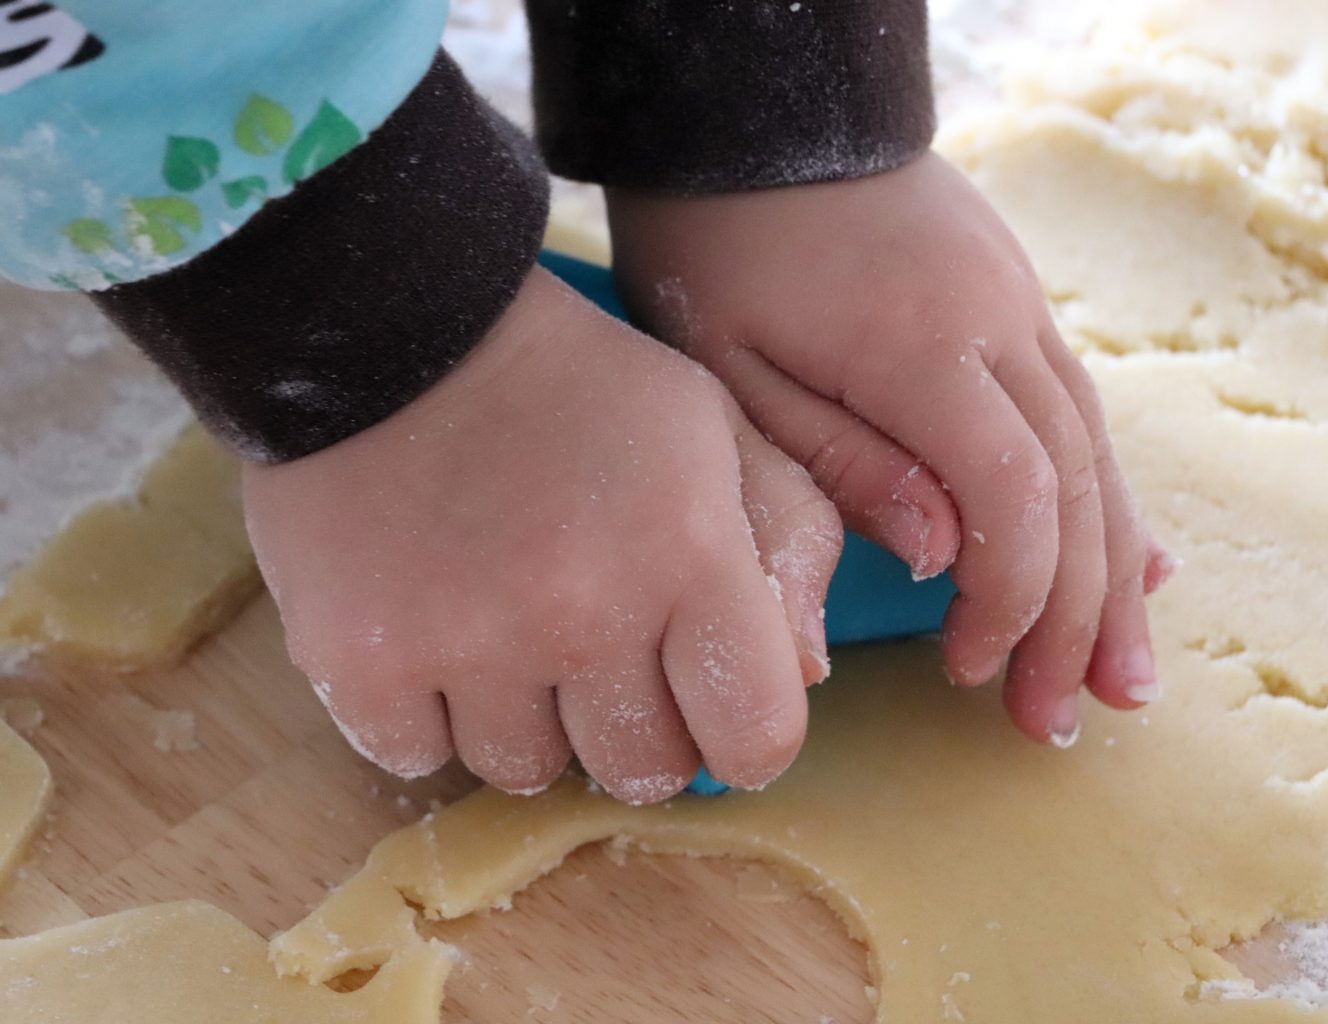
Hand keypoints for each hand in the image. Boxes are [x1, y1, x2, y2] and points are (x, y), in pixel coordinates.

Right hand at [243, 268, 841, 802]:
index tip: (712, 704)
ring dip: (527, 718)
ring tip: (506, 623)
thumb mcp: (717, 425)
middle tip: (600, 646)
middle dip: (636, 726)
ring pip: (527, 770)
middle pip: (642, 773)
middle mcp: (587, 615)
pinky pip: (416, 756)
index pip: (757, 739)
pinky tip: (430, 630)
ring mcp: (469, 646)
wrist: (389, 322)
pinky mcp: (361, 663)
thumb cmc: (577, 382)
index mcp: (691, 555)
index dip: (744, 735)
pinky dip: (425, 713)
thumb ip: (793, 539)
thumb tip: (807, 674)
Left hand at [607, 153, 1168, 745]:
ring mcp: (1022, 309)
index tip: (968, 668)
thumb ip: (843, 461)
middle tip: (1062, 717)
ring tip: (1127, 675)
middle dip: (1077, 618)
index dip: (1012, 600)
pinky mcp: (1016, 304)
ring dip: (1116, 574)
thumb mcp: (737, 366)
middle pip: (1076, 491)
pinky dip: (1108, 499)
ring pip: (1097, 456)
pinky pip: (1081, 414)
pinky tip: (1140, 560)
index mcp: (924, 349)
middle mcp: (1001, 328)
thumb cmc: (718, 244)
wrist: (756, 115)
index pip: (1016, 497)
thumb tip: (940, 554)